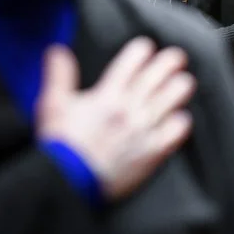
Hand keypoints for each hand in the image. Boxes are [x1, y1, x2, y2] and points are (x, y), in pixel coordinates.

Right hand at [36, 38, 195, 201]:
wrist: (67, 185)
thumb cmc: (60, 148)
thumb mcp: (52, 106)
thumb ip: (59, 76)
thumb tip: (57, 52)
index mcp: (107, 94)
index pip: (134, 57)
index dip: (143, 49)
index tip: (146, 48)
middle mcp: (129, 107)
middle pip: (161, 71)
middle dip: (171, 61)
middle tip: (175, 59)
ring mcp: (144, 128)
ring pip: (176, 95)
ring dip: (180, 86)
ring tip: (181, 83)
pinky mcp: (153, 151)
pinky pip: (179, 128)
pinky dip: (181, 121)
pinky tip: (178, 118)